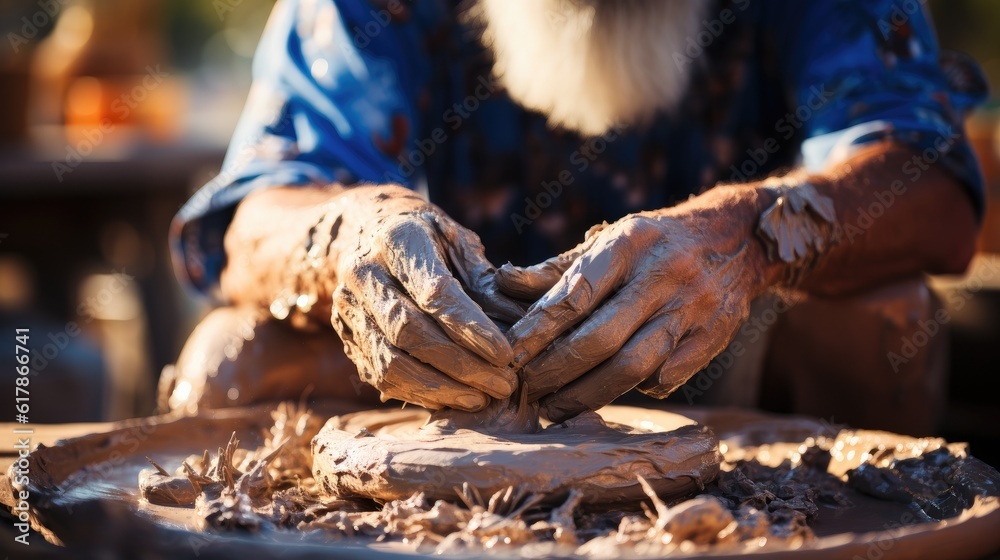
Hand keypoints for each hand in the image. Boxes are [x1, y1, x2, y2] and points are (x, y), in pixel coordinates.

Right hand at [330, 186, 524, 411]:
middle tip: (503, 384)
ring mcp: (348, 307)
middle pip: (410, 331)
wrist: (368, 233)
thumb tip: (520, 327)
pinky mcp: (346, 337)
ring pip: (390, 361)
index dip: (471, 328)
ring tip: (481, 398)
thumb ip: (486, 281)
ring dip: (440, 389)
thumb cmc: (430, 240)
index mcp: (397, 238)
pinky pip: (379, 376)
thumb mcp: (461, 242)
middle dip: (461, 366)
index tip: (506, 355)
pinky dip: (417, 394)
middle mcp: (363, 271)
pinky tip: (452, 398)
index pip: (434, 292)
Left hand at [496, 211, 764, 421]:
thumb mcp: (611, 240)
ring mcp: (693, 310)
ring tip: (555, 408)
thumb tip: (503, 282)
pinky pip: (665, 377)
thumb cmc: (654, 243)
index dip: (537, 328)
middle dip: (556, 371)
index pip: (576, 293)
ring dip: (587, 395)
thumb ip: (559, 269)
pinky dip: (632, 390)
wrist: (737, 239)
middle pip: (602, 339)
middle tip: (527, 390)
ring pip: (634, 367)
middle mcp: (664, 275)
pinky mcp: (713, 339)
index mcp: (630, 244)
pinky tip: (606, 395)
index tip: (510, 354)